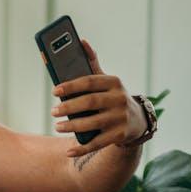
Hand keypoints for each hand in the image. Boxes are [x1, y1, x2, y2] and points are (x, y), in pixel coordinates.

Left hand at [51, 40, 145, 156]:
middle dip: (69, 107)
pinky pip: (98, 143)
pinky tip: (69, 150)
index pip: (89, 82)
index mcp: (113, 82)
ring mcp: (121, 118)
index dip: (71, 86)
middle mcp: (119, 99)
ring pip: (93, 123)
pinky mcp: (120, 135)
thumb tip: (81, 41)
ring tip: (57, 126)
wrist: (137, 121)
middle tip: (53, 111)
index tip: (54, 91)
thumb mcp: (106, 80)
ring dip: (73, 126)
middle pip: (90, 102)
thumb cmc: (111, 96)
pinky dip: (82, 148)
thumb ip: (92, 63)